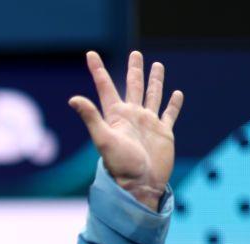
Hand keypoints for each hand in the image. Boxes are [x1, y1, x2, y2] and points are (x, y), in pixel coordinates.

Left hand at [69, 51, 183, 211]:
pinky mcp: (163, 133)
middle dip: (134, 69)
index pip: (105, 87)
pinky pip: (169, 114)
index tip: (90, 54)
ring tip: (156, 65)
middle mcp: (132, 116)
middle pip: (133, 86)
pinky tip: (176, 93)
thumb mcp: (103, 139)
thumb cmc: (120, 165)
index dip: (97, 70)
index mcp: (116, 115)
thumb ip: (91, 118)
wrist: (140, 185)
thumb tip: (73, 99)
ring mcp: (148, 124)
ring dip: (154, 81)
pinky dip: (173, 103)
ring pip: (152, 95)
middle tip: (135, 54)